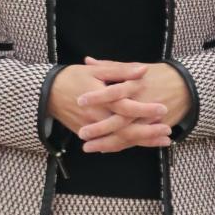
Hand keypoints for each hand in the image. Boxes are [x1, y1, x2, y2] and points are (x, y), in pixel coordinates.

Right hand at [47, 59, 172, 153]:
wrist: (46, 93)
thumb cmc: (72, 77)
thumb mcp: (97, 70)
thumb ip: (121, 71)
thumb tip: (143, 70)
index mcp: (100, 100)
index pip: (126, 107)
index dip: (145, 109)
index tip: (163, 109)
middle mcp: (96, 117)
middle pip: (126, 129)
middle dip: (149, 132)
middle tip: (168, 131)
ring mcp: (91, 129)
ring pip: (120, 140)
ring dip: (143, 141)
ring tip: (163, 141)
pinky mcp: (88, 135)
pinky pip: (109, 143)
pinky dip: (128, 145)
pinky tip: (143, 144)